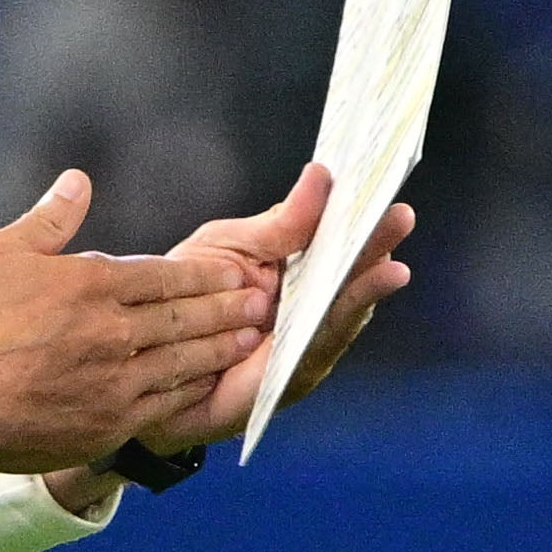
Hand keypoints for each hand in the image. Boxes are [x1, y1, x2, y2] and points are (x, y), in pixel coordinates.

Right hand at [0, 172, 269, 486]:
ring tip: (248, 338)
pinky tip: (207, 383)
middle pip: (186, 317)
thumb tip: (78, 181)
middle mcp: (111, 332)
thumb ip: (48, 221)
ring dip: (220, 347)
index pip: (166, 277)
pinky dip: (191, 390)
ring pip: (184, 361)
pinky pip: (164, 404)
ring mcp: (114, 382)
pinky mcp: (107, 423)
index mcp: (89, 285)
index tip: (234, 274)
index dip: (205, 277)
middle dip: (227, 308)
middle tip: (259, 301)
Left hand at [128, 163, 413, 454]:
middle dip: (375, 246)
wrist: (151, 365)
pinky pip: (317, 346)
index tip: (382, 185)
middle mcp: (312, 304)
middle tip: (401, 216)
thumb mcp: (232, 247)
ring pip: (343, 310)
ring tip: (393, 264)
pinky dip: (336, 324)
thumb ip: (280, 223)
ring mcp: (307, 341)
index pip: (337, 237)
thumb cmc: (191, 300)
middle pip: (350, 273)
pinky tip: (356, 305)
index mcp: (298, 268)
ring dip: (367, 288)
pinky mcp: (292, 375)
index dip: (360, 215)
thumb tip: (321, 176)